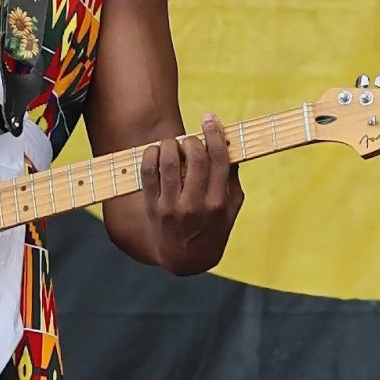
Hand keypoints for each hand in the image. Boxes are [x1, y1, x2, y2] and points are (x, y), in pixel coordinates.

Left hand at [140, 113, 244, 275]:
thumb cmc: (211, 229)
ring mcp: (172, 207)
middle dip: (193, 140)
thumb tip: (230, 145)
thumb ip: (232, 179)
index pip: (219, 160)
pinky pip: (148, 173)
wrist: (185, 261)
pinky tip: (156, 151)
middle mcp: (196, 205)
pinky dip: (151, 155)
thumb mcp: (231, 209)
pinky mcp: (152, 208)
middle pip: (195, 158)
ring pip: (169, 163)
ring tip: (173, 144)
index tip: (210, 118)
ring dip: (171, 145)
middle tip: (190, 139)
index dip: (215, 134)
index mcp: (218, 203)